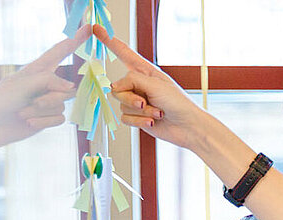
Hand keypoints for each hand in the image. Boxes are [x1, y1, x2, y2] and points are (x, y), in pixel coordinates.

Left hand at [0, 26, 89, 147]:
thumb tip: (71, 86)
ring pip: (62, 105)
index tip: (87, 29)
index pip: (59, 52)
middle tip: (34, 102)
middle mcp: (44, 84)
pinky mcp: (48, 117)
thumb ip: (50, 80)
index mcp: (37, 70)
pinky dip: (44, 122)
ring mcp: (47, 101)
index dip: (73, 41)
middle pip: (66, 88)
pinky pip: (60, 119)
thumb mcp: (25, 83)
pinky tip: (29, 122)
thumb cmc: (3, 99)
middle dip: (51, 98)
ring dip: (42, 111)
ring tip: (23, 113)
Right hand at [92, 24, 207, 149]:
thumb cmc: (178, 103)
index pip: (123, 53)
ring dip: (140, 111)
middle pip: (117, 87)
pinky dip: (139, 121)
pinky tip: (153, 122)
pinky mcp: (137, 117)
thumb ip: (131, 80)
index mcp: (145, 72)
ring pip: (121, 104)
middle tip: (145, 102)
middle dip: (130, 98)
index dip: (109, 41)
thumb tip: (113, 87)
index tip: (95, 28)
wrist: (188, 127)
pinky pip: (125, 118)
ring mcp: (137, 101)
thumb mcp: (154, 84)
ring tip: (157, 112)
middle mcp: (139, 85)